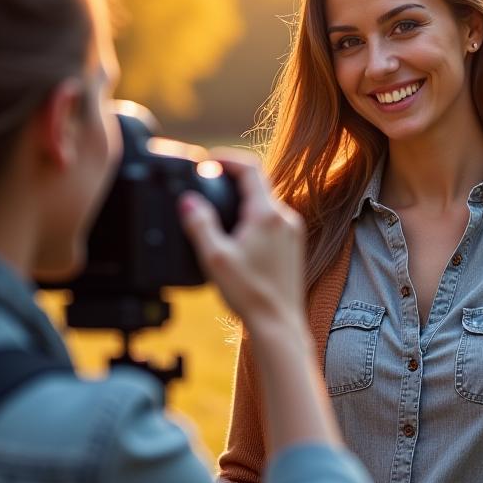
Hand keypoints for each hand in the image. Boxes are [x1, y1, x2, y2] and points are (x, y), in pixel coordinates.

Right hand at [178, 149, 305, 334]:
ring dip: (244, 200)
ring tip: (221, 210)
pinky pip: (272, 220)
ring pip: (266, 203)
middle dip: (233, 181)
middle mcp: (285, 218)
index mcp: (266, 215)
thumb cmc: (249, 294)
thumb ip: (200, 224)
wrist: (278, 323)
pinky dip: (254, 217)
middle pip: (258, 184)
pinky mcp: (294, 245)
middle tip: (209, 183)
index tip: (209, 161)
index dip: (227, 159)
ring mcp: (293, 231)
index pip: (249, 168)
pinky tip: (239, 235)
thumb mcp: (214, 258)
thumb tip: (188, 200)